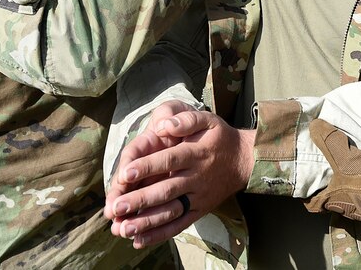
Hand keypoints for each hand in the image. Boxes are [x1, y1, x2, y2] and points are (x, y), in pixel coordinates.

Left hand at [107, 109, 254, 249]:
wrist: (244, 161)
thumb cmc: (220, 138)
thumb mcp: (208, 120)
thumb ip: (185, 120)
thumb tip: (163, 125)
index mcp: (196, 154)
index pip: (169, 160)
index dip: (147, 167)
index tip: (125, 174)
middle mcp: (196, 177)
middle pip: (166, 190)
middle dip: (140, 200)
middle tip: (116, 207)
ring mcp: (198, 197)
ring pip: (171, 211)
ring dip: (146, 222)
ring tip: (123, 229)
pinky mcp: (199, 211)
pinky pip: (179, 225)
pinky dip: (160, 234)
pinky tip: (139, 240)